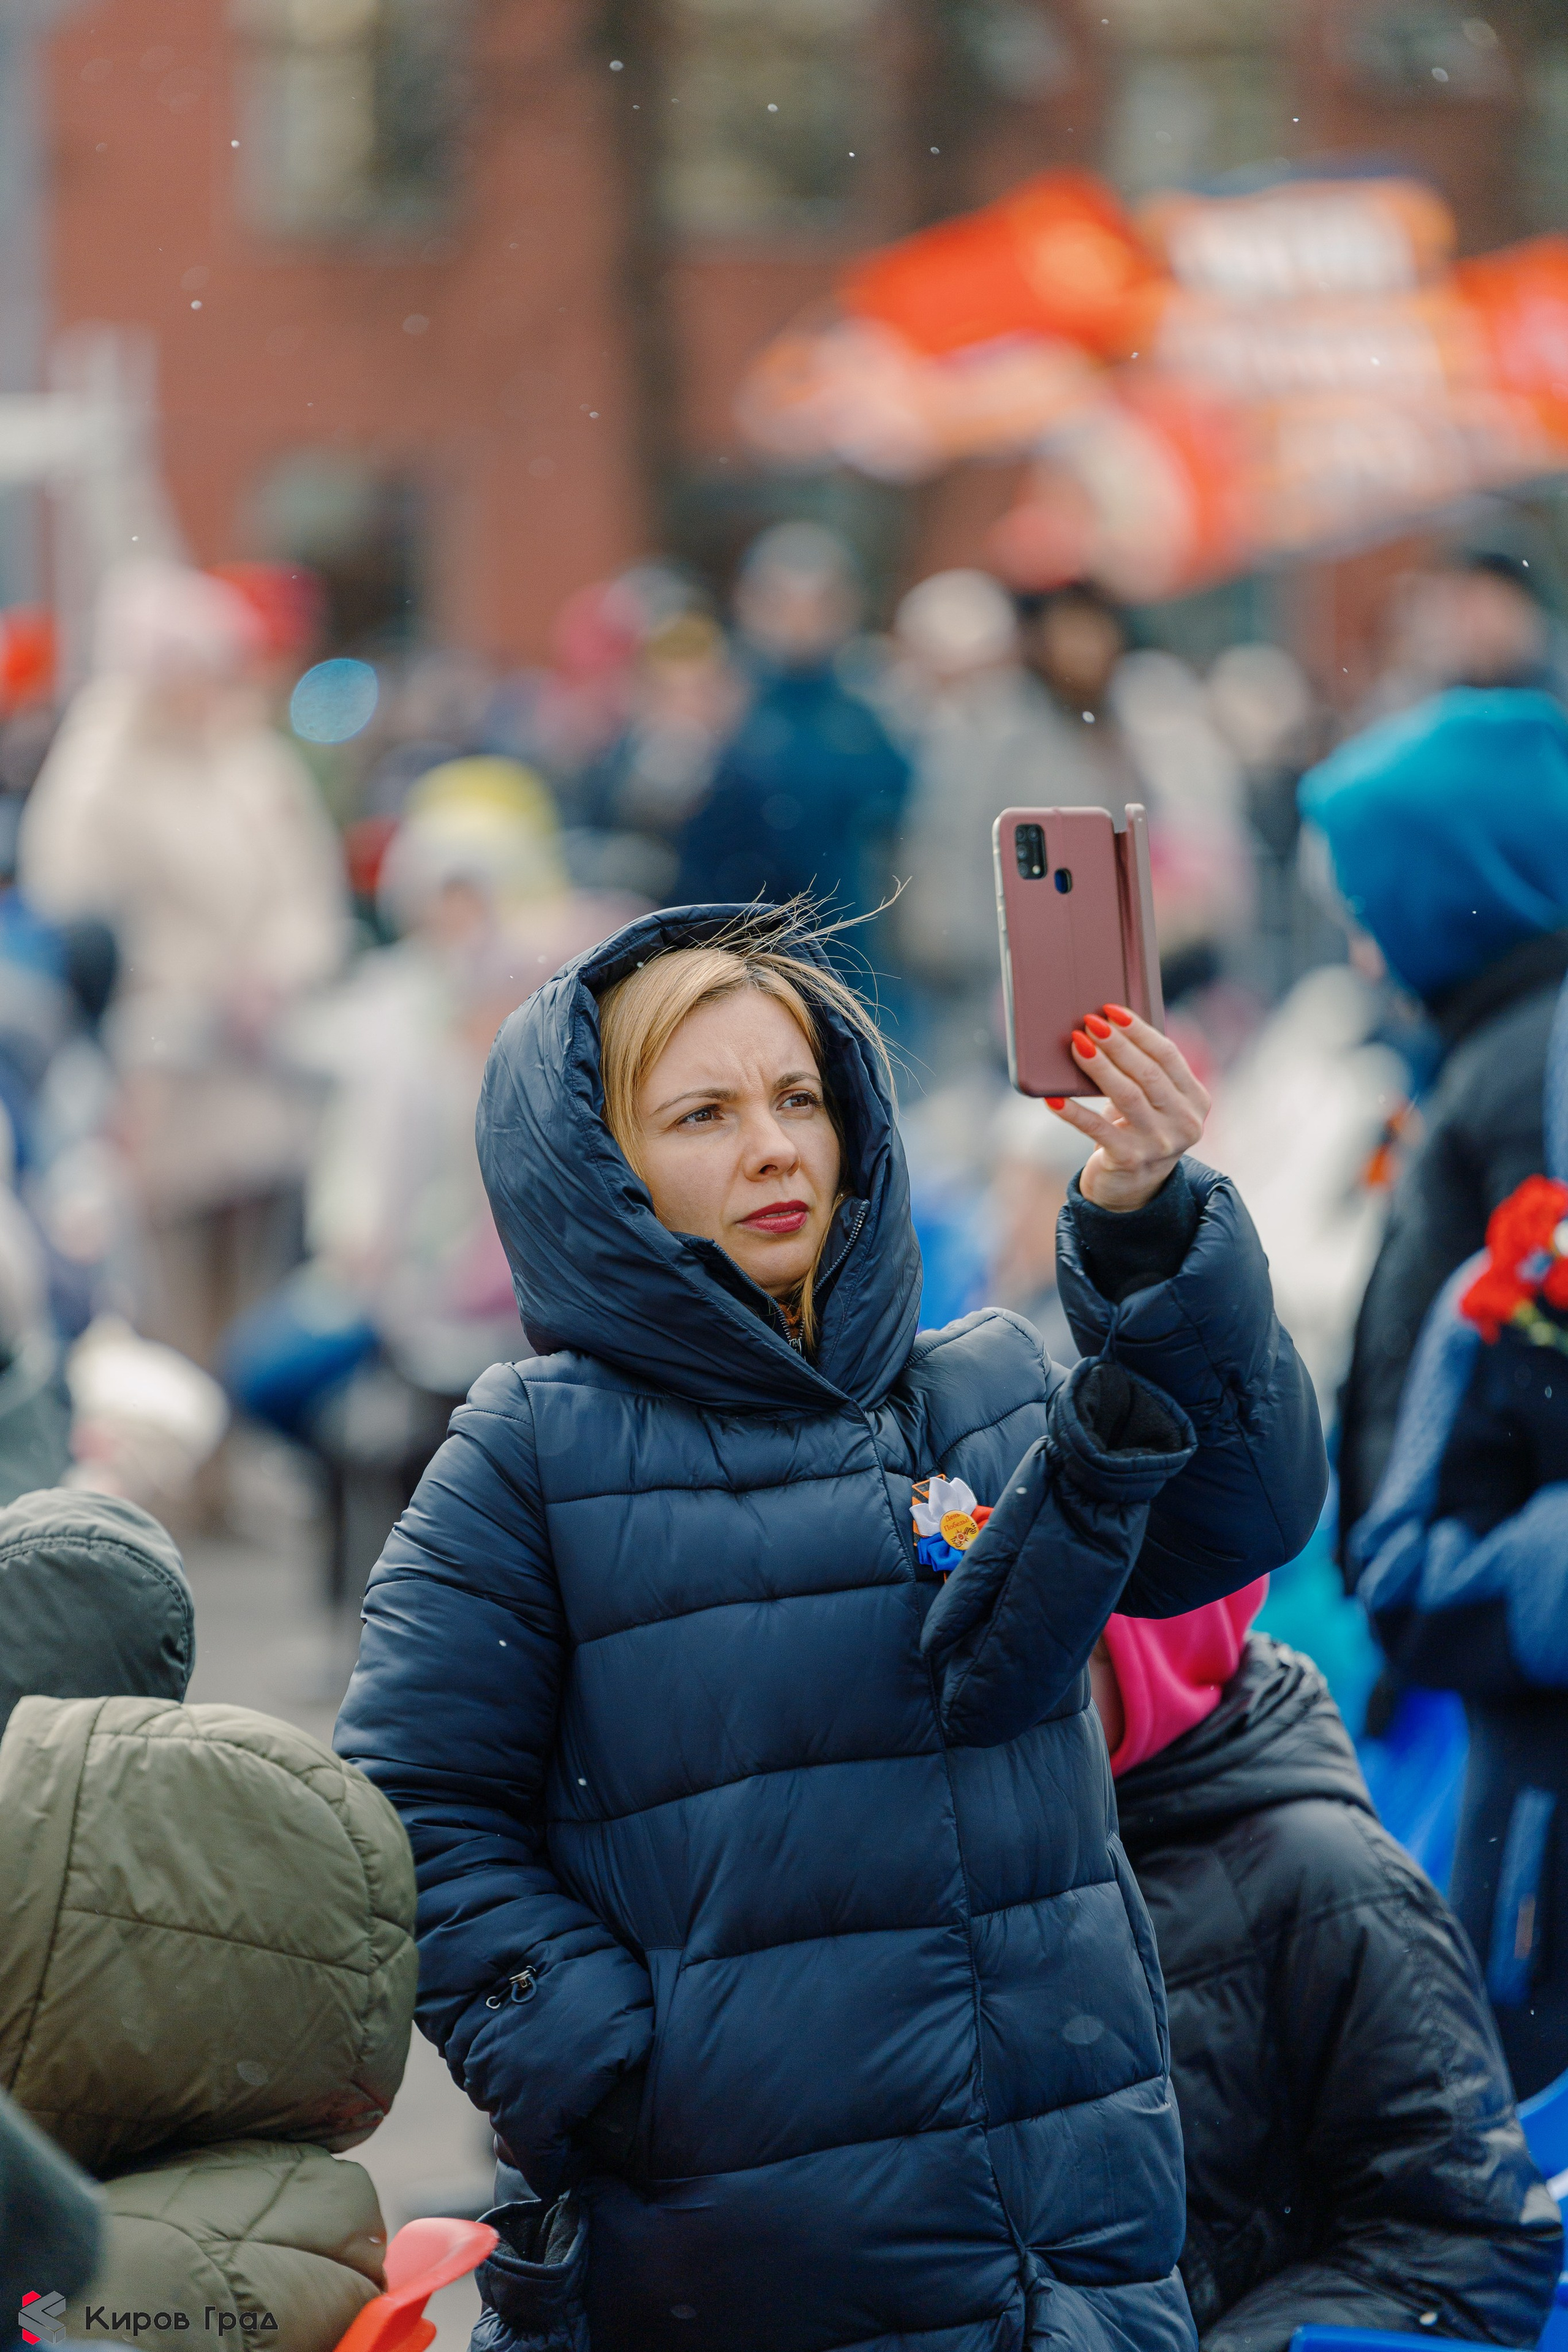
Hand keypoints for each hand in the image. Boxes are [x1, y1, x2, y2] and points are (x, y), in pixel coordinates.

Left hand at [1045, 1005, 1208, 1212]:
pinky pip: (1096, 1129)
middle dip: (1116, 1043)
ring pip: (1126, 1095)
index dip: (1139, 1030)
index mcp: (1196, 1100)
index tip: (1112, 1010)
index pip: (1168, 1055)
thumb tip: (1104, 1026)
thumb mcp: (1152, 1102)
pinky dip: (1073, 1112)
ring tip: (1076, 1043)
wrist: (1134, 1189)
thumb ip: (1144, 1070)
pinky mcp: (1130, 1160)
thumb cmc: (1137, 1129)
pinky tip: (1052, 1098)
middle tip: (1089, 1021)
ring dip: (1098, 1066)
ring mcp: (1160, 1144)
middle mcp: (1185, 1122)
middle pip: (1147, 1073)